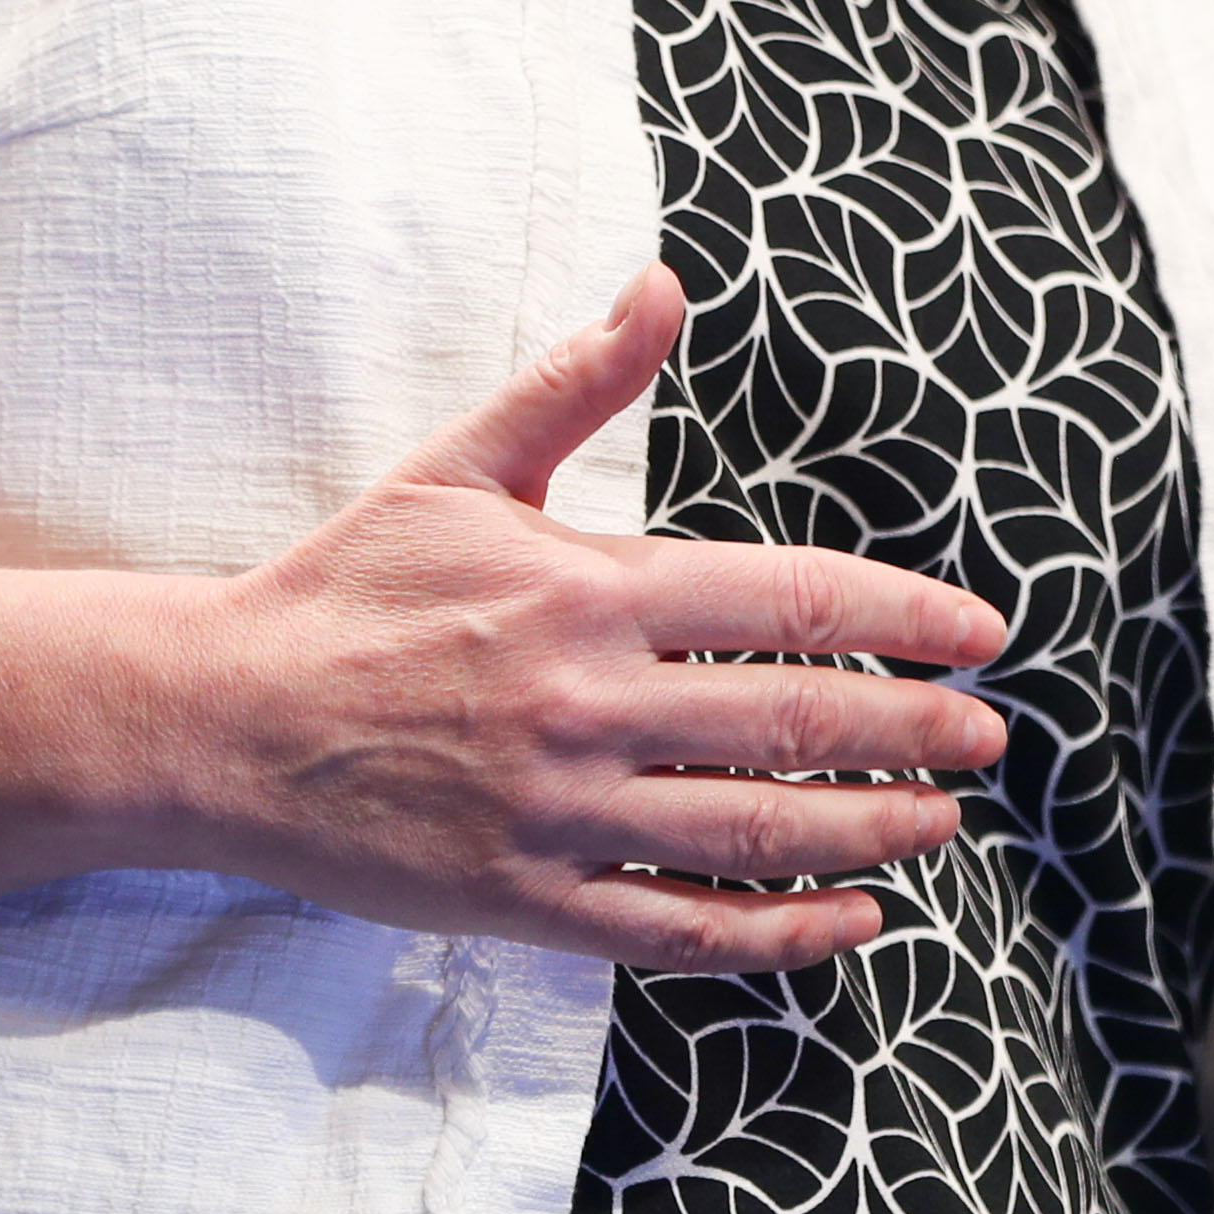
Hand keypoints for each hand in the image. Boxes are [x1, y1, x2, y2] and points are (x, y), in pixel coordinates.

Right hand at [172, 264, 1009, 974]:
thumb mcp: (459, 467)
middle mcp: (589, 705)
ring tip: (939, 821)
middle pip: (794, 721)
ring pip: (755, 833)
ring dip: (869, 831)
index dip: (900, 616)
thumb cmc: (349, 588)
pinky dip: (779, 932)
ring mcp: (562, 814)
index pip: (787, 599)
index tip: (980, 630)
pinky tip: (849, 923)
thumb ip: (576, 384)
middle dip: (913, 731)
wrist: (222, 721)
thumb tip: (661, 281)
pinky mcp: (529, 902)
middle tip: (990, 736)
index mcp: (587, 588)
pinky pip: (681, 928)